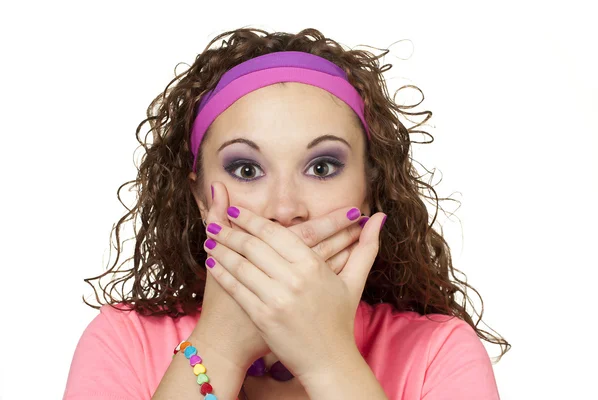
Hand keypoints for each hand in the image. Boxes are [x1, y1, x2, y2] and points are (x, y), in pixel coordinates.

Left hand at [202, 204, 385, 378]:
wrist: (329, 361)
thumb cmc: (340, 319)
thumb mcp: (354, 281)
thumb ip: (366, 247)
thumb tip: (379, 217)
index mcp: (313, 265)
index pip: (275, 233)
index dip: (252, 220)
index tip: (236, 211)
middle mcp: (294, 279)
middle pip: (254, 246)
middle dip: (230, 231)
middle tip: (215, 221)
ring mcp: (276, 299)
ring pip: (241, 265)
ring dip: (221, 248)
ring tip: (208, 238)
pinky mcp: (263, 317)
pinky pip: (236, 288)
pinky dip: (221, 273)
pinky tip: (211, 263)